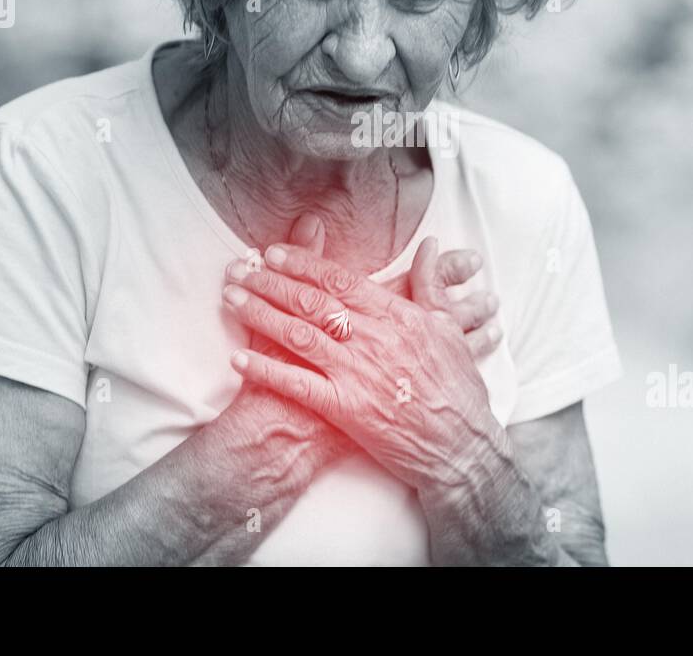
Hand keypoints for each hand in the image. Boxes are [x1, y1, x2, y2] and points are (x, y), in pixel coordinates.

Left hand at [221, 237, 506, 499]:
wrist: (461, 447)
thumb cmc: (458, 389)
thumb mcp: (449, 329)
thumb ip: (431, 285)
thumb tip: (427, 245)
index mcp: (397, 315)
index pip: (340, 279)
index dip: (302, 263)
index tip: (273, 252)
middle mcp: (373, 339)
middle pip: (311, 301)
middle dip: (269, 281)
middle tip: (238, 269)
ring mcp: (357, 374)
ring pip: (299, 335)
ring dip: (260, 314)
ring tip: (231, 299)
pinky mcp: (347, 409)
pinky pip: (298, 385)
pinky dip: (266, 370)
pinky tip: (239, 358)